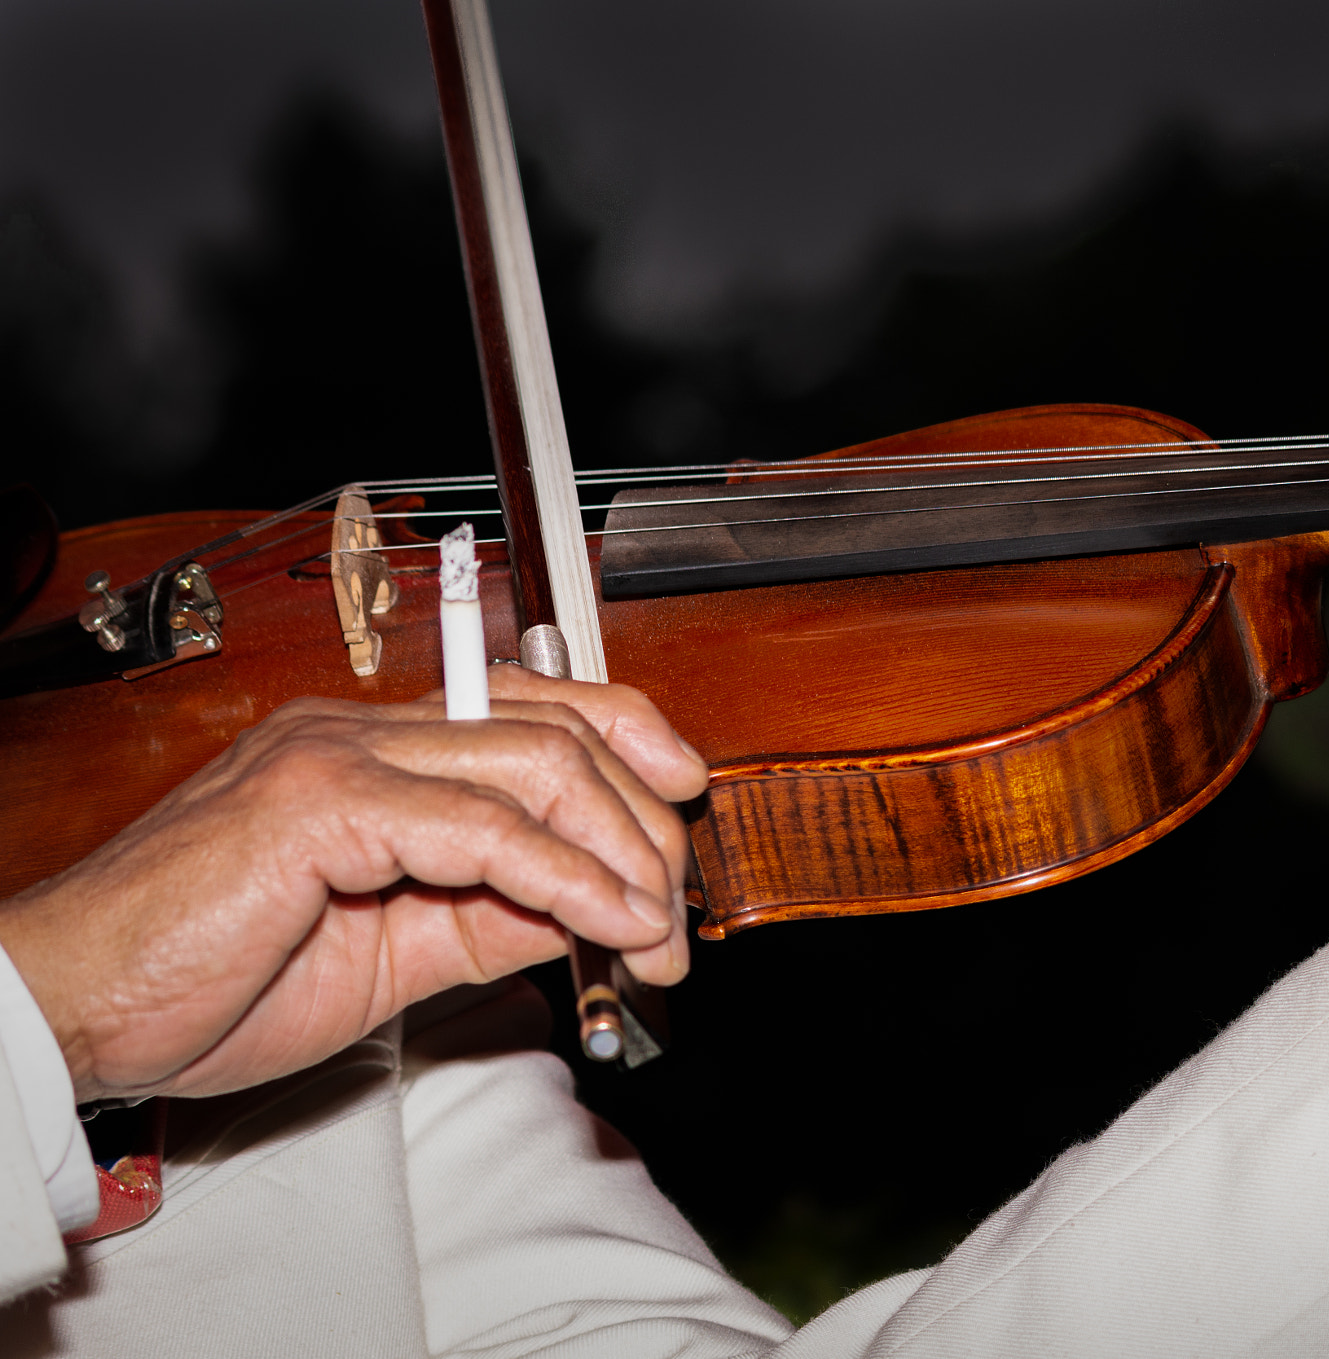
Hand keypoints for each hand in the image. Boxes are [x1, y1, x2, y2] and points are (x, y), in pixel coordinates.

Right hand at [0, 665, 706, 1102]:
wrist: (75, 1010)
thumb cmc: (207, 980)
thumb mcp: (391, 953)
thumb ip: (489, 917)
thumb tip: (593, 912)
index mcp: (376, 752)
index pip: (538, 707)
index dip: (632, 744)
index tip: (684, 814)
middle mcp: (363, 730)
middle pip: (561, 727)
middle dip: (645, 822)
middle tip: (674, 919)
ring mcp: (341, 753)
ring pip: (538, 760)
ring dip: (622, 853)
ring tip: (653, 934)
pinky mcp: (321, 801)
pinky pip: (484, 827)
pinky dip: (567, 877)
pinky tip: (607, 923)